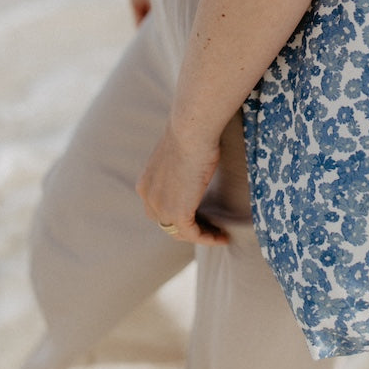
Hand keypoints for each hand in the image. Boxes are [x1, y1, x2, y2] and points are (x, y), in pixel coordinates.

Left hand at [136, 120, 228, 245]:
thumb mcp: (179, 154)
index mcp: (145, 184)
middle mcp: (148, 198)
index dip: (179, 215)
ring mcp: (161, 207)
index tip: (200, 215)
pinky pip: (194, 235)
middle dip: (188, 228)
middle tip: (211, 227)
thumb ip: (179, 168)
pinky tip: (223, 236)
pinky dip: (209, 238)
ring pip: (180, 232)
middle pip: (167, 224)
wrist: (191, 130)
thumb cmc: (191, 133)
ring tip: (219, 234)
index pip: (159, 209)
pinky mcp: (178, 213)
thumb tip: (194, 166)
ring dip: (201, 235)